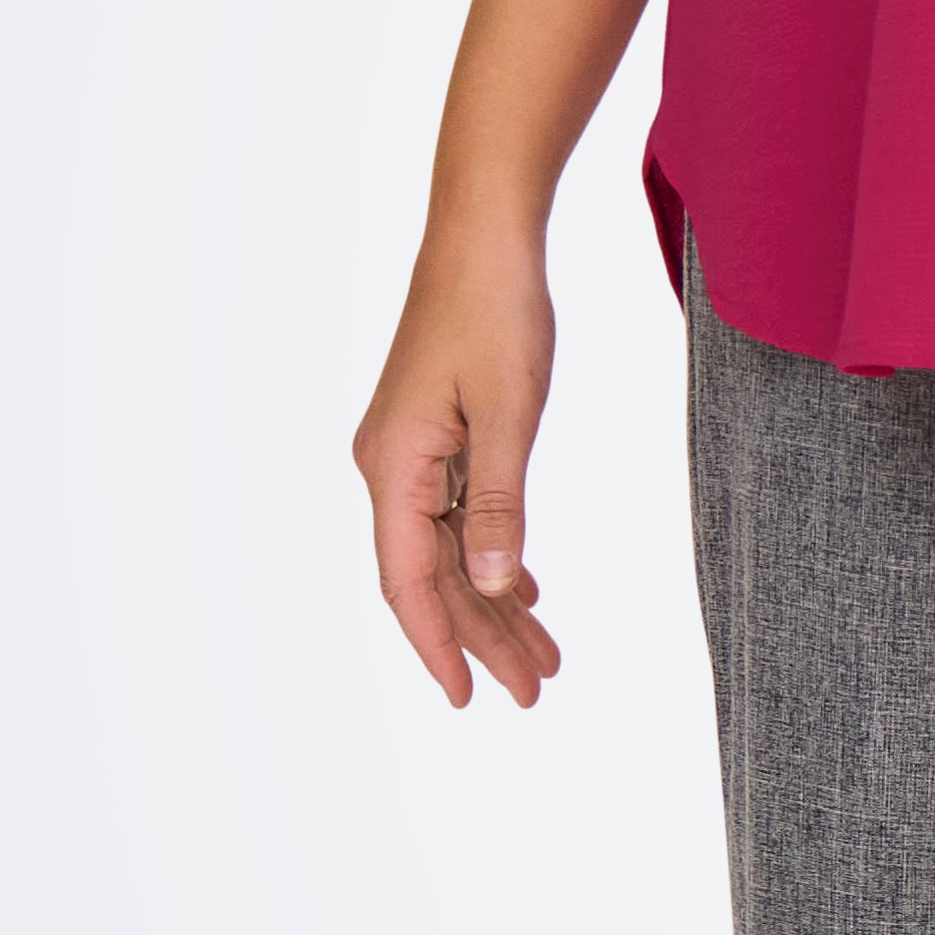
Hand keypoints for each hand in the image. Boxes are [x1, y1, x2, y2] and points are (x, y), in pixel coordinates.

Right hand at [355, 225, 564, 708]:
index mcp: (394, 467)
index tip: (467, 699)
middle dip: (483, 636)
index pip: (408, 582)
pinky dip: (492, 556)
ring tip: (544, 657)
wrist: (483, 235)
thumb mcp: (509, 413)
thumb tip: (491, 586)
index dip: (438, 644)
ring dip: (494, 602)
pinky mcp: (435, 436)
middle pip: (433, 576)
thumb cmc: (494, 311)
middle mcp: (390, 468)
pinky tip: (523, 589)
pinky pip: (458, 517)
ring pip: (451, 550)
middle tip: (535, 690)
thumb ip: (499, 505)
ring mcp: (411, 453)